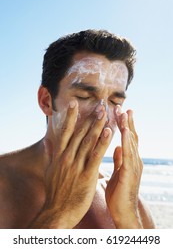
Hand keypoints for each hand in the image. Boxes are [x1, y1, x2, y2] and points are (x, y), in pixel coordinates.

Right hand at [31, 101, 111, 228]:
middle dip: (90, 117)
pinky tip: (109, 132)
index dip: (70, 117)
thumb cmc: (54, 191)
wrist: (57, 211)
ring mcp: (76, 165)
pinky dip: (102, 142)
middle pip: (80, 133)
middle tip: (99, 105)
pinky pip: (96, 155)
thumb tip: (47, 143)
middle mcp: (67, 157)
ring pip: (89, 141)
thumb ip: (49, 155)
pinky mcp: (87, 175)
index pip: (64, 131)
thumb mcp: (48, 171)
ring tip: (105, 113)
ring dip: (98, 125)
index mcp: (58, 155)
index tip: (74, 103)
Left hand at [105, 106, 142, 227]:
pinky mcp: (130, 172)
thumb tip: (117, 147)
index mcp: (129, 159)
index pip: (127, 138)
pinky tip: (125, 131)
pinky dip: (127, 141)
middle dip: (126, 121)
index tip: (119, 111)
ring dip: (127, 126)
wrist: (123, 212)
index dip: (123, 124)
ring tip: (123, 113)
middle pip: (130, 136)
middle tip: (121, 106)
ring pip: (131, 142)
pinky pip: (128, 154)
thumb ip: (119, 159)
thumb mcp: (118, 172)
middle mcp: (133, 160)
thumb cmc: (119, 193)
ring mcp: (134, 165)